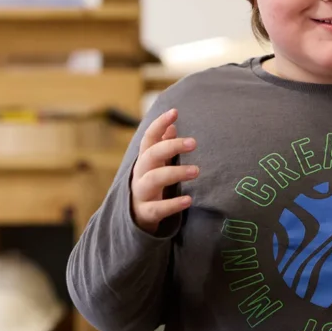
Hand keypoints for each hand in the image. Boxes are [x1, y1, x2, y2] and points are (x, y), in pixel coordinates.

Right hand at [130, 108, 197, 233]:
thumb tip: (172, 125)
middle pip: (151, 155)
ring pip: (153, 179)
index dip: (159, 124)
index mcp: (144, 160)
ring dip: (175, 173)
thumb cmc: (151, 184)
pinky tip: (188, 200)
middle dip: (171, 146)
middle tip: (194, 142)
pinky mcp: (145, 213)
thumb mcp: (156, 165)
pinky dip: (172, 204)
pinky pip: (157, 209)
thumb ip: (163, 146)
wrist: (135, 218)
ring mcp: (140, 193)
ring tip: (196, 171)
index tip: (174, 112)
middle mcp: (140, 174)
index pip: (149, 138)